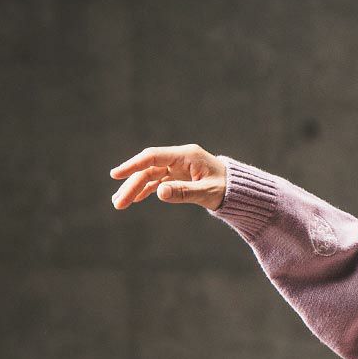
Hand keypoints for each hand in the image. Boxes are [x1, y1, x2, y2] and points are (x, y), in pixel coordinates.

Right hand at [109, 144, 227, 211]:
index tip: (115, 174)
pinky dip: (147, 191)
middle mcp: (179, 159)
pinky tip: (134, 199)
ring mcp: (178, 168)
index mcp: (186, 155)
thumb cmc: (229, 190)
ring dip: (135, 189)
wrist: (241, 192)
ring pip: (151, 177)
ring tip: (120, 203)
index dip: (133, 165)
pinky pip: (158, 182)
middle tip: (117, 203)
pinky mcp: (179, 177)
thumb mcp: (207, 193)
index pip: (153, 157)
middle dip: (131, 185)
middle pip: (149, 170)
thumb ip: (184, 192)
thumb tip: (159, 193)